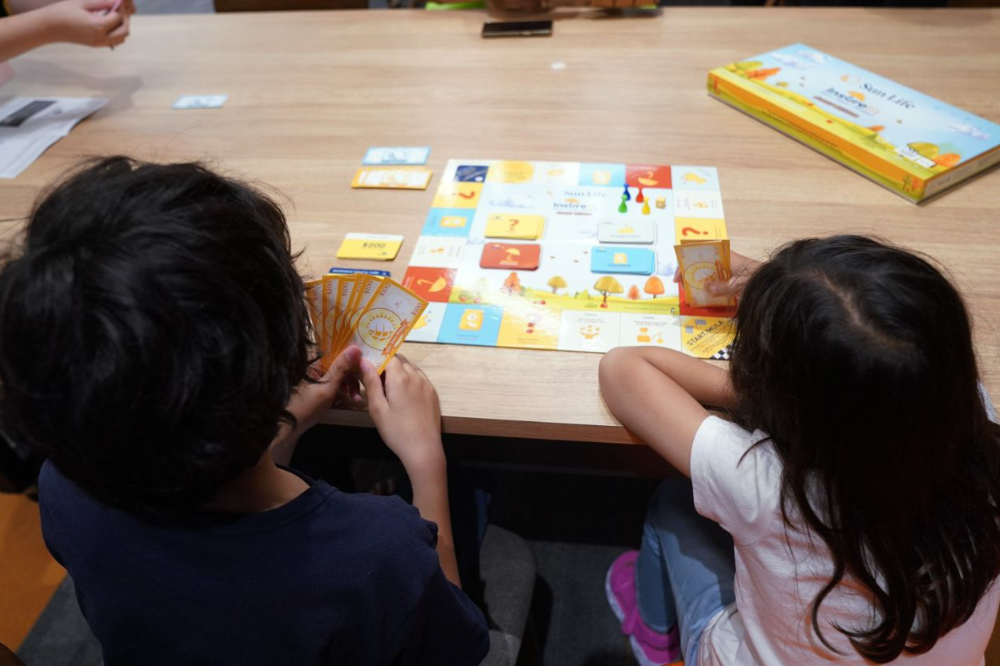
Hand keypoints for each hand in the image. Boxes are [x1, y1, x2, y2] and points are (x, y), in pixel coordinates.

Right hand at [40, 0, 129, 48]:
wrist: (49, 27)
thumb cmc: (63, 12)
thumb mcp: (83, 3)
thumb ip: (102, 3)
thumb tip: (117, 1)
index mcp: (98, 26)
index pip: (118, 18)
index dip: (120, 8)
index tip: (119, 1)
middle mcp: (101, 38)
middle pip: (125, 31)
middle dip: (125, 18)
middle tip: (119, 8)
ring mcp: (99, 43)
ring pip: (121, 38)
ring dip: (122, 27)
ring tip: (114, 15)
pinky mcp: (96, 45)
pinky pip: (114, 41)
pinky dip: (117, 33)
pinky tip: (109, 22)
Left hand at [269, 347, 362, 464]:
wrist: (287, 428)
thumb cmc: (304, 407)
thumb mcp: (327, 388)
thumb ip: (341, 368)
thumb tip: (356, 348)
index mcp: (311, 358)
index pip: (335, 346)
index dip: (352, 351)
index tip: (366, 359)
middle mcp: (312, 362)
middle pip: (339, 359)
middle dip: (353, 372)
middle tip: (365, 383)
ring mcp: (314, 373)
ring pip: (339, 372)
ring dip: (350, 383)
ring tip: (357, 398)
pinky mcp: (316, 383)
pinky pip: (334, 380)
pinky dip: (343, 388)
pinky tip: (351, 398)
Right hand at [361, 355, 443, 473]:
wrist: (423, 449)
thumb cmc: (396, 431)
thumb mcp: (377, 408)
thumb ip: (371, 382)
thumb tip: (364, 361)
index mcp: (400, 377)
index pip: (388, 356)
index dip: (378, 361)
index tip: (369, 372)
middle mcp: (416, 376)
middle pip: (400, 360)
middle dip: (388, 366)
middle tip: (378, 383)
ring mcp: (427, 384)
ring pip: (411, 368)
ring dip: (400, 373)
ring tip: (390, 391)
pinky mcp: (433, 393)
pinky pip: (420, 378)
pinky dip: (410, 380)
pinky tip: (404, 397)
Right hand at [673, 249, 761, 299]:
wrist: (776, 282)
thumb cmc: (758, 279)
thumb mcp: (740, 284)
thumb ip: (723, 287)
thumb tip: (705, 287)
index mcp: (725, 255)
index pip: (701, 250)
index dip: (687, 260)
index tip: (680, 275)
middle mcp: (725, 260)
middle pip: (702, 262)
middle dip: (691, 272)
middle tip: (683, 286)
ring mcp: (730, 268)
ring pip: (709, 271)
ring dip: (699, 281)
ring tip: (692, 293)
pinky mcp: (734, 277)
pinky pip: (717, 280)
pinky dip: (709, 287)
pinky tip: (706, 298)